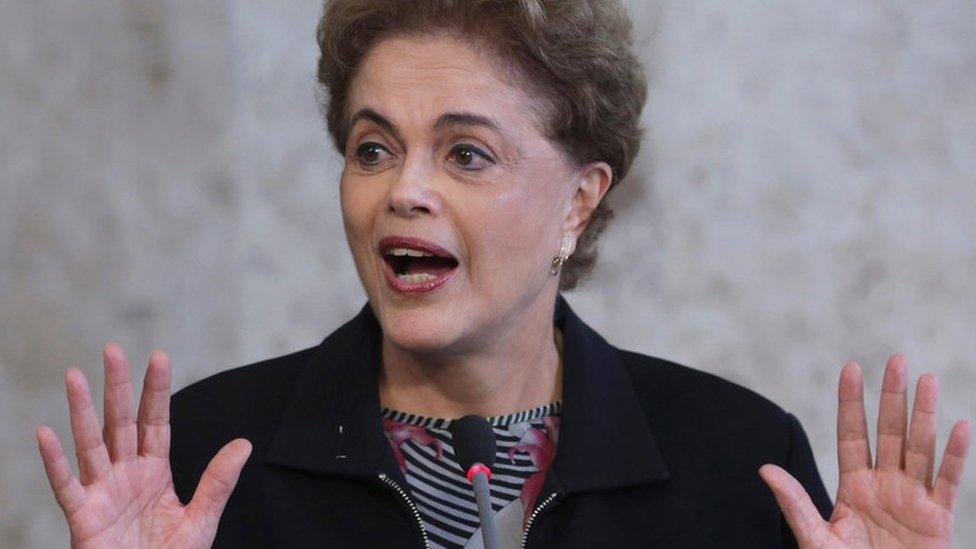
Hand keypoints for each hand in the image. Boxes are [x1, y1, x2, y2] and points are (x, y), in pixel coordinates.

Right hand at [36, 344, 251, 547]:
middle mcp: (126, 475)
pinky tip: (45, 433)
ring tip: (74, 376)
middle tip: (112, 350)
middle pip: (120, 423)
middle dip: (117, 387)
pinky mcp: (84, 517)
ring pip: (90, 445)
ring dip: (81, 411)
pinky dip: (54, 461)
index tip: (159, 356)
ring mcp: (102, 493)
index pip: (155, 422)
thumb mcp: (201, 518)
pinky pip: (66, 486)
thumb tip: (244, 444)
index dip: (156, 391)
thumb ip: (218, 481)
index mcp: (154, 471)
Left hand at [759, 354, 970, 547]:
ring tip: (927, 379)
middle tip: (895, 360)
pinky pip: (947, 481)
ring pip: (920, 447)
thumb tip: (765, 469)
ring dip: (924, 414)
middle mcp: (884, 485)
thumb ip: (795, 504)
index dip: (852, 402)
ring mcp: (912, 499)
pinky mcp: (937, 518)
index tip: (852, 368)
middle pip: (889, 432)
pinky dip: (954, 455)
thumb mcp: (816, 538)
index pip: (852, 434)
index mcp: (853, 486)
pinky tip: (958, 426)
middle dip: (892, 397)